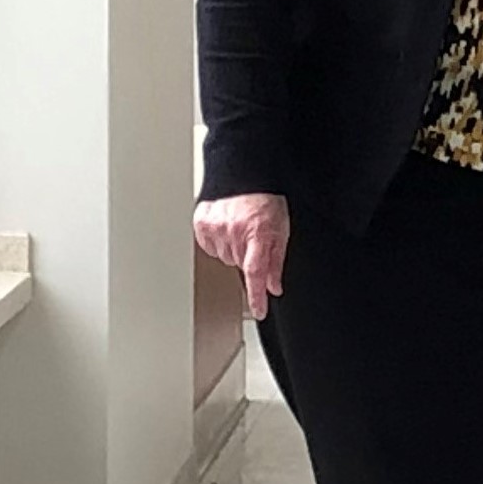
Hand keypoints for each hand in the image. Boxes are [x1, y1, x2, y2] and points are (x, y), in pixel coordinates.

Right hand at [194, 192, 291, 319]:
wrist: (245, 173)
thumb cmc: (266, 199)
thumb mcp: (280, 230)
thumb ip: (276, 261)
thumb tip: (273, 287)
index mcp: (257, 233)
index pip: (256, 272)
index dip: (257, 295)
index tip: (259, 310)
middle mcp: (235, 232)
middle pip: (238, 264)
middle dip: (247, 256)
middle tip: (252, 237)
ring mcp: (215, 228)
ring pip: (223, 256)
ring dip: (232, 248)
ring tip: (239, 228)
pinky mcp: (201, 223)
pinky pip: (209, 246)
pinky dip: (217, 240)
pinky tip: (225, 226)